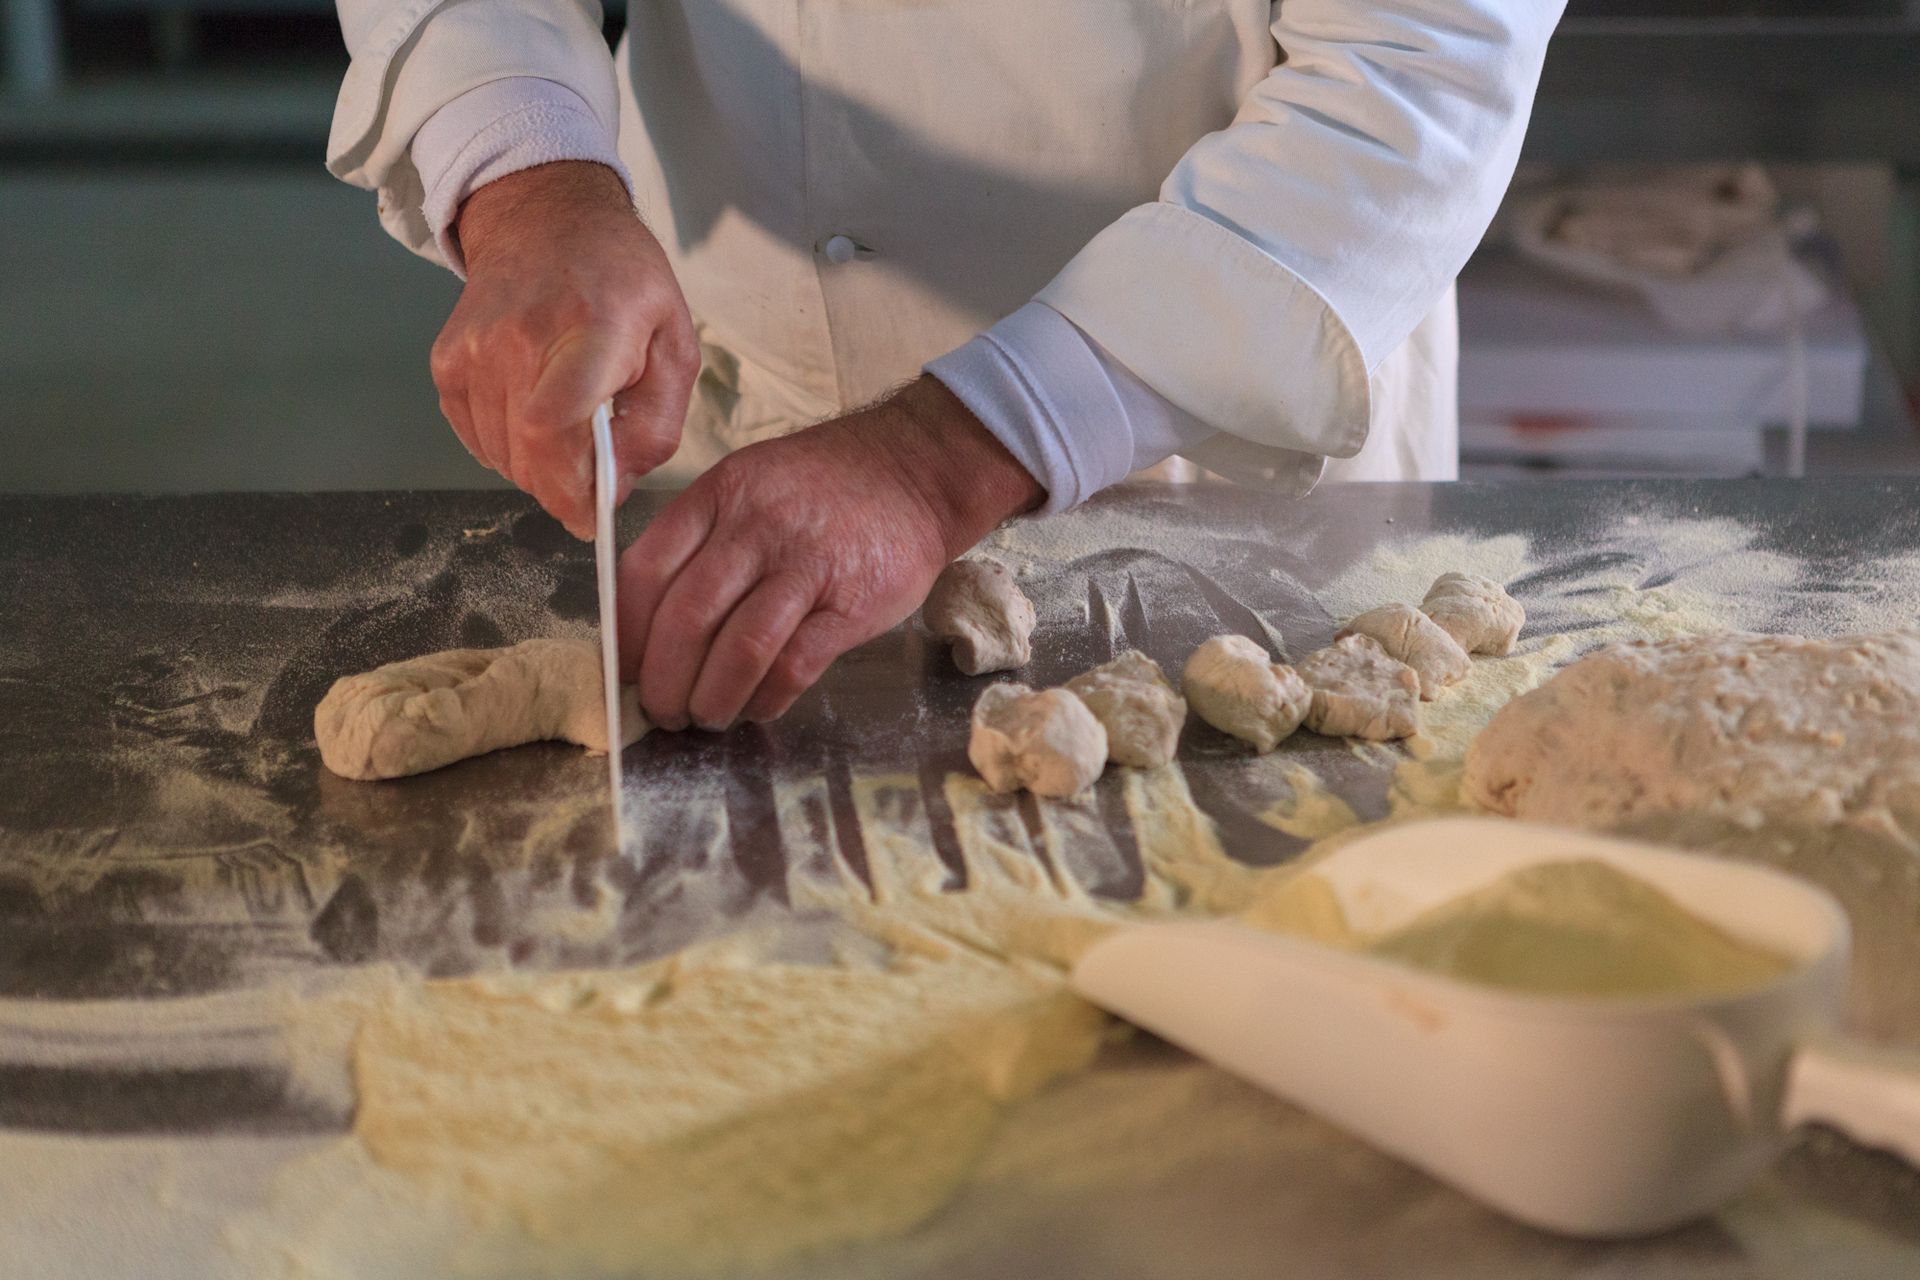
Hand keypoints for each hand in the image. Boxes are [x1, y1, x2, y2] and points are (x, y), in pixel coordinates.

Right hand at [430, 161, 697, 537]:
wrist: (546, 220)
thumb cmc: (624, 283)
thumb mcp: (674, 345)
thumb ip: (657, 423)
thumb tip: (616, 485)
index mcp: (590, 329)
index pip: (555, 422)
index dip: (570, 484)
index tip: (591, 512)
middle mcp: (519, 338)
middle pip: (525, 454)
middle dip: (562, 489)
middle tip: (590, 479)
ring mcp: (473, 349)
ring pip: (499, 455)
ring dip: (536, 467)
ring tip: (568, 429)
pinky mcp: (447, 361)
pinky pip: (474, 437)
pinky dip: (505, 447)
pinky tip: (533, 415)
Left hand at [617, 376, 1043, 729]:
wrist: (917, 469)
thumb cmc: (823, 487)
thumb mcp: (749, 485)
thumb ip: (701, 538)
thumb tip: (652, 624)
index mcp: (718, 496)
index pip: (646, 571)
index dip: (627, 634)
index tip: (625, 669)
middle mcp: (756, 527)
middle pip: (686, 619)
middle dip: (664, 680)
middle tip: (662, 710)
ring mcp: (806, 565)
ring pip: (738, 649)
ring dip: (712, 698)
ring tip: (706, 717)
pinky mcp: (851, 603)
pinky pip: (795, 665)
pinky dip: (767, 699)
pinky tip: (758, 707)